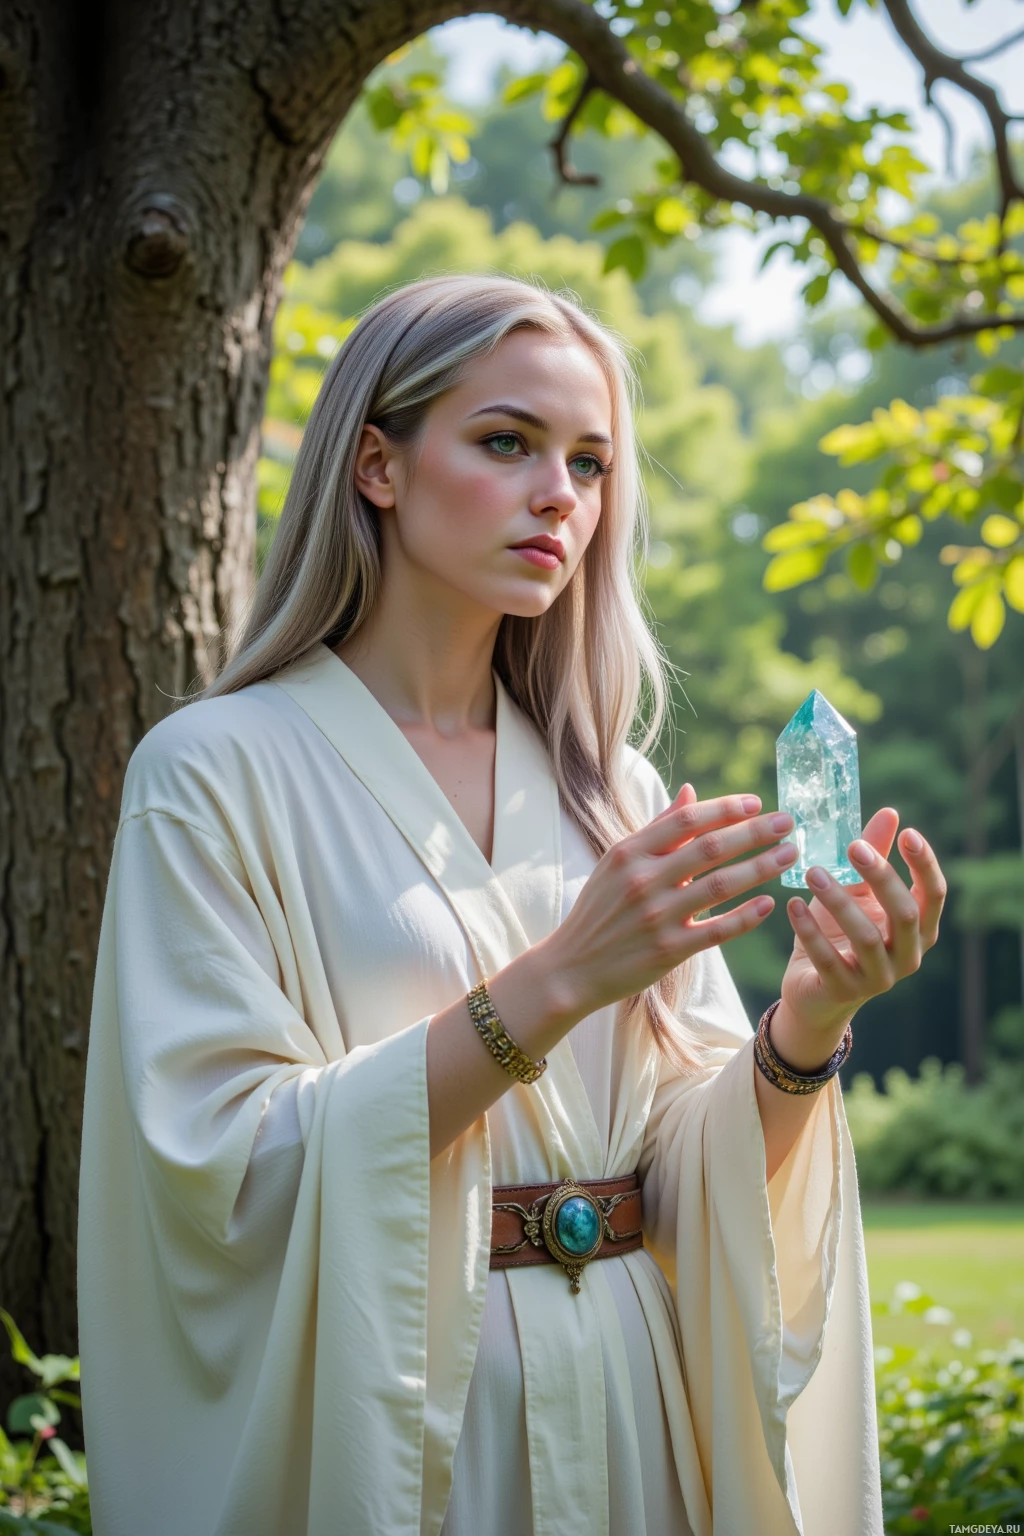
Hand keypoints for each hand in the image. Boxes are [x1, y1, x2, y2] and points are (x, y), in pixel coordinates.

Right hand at [548, 783, 797, 1020]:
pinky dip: (746, 916)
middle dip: (755, 832)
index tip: (757, 803)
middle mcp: (643, 880)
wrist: (572, 967)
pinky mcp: (669, 950)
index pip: (687, 820)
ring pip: (720, 885)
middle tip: (789, 823)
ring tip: (790, 856)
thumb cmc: (600, 909)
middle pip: (710, 848)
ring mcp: (657, 916)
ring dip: (761, 868)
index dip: (725, 809)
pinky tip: (769, 903)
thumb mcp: (618, 862)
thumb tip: (690, 791)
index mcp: (630, 852)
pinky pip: (717, 930)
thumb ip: (658, 829)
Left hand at [776, 809, 946, 1055]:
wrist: (812, 987)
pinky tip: (793, 905)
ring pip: (866, 938)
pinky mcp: (844, 991)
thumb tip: (889, 813)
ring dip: (838, 901)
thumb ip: (874, 856)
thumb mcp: (857, 892)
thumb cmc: (839, 931)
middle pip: (905, 914)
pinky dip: (809, 931)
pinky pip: (829, 960)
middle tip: (853, 847)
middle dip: (881, 878)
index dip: (925, 864)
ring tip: (813, 871)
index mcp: (919, 928)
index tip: (908, 833)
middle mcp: (908, 955)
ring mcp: (879, 978)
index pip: (934, 894)